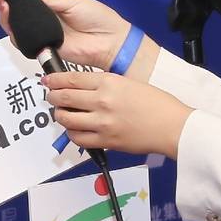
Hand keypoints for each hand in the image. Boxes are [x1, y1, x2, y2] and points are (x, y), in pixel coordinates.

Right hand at [0, 0, 139, 71]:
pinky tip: (12, 26)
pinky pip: (25, 44)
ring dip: (6, 18)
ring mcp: (43, 36)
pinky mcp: (44, 50)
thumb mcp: (71, 1)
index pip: (26, 1)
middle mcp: (44, 21)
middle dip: (5, 6)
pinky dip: (15, 36)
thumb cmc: (97, 18)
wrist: (110, 42)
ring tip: (4, 6)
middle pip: (17, 15)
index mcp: (51, 6)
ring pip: (16, 29)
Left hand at [43, 70, 193, 158]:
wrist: (172, 126)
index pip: (71, 79)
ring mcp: (102, 123)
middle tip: (52, 97)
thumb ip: (104, 84)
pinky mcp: (106, 141)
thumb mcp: (128, 82)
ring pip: (66, 119)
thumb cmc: (157, 103)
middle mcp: (102, 101)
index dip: (55, 80)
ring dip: (59, 115)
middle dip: (53, 97)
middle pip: (64, 98)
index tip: (48, 81)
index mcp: (108, 82)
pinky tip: (74, 129)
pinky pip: (78, 138)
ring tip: (61, 113)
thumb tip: (83, 87)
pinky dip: (72, 133)